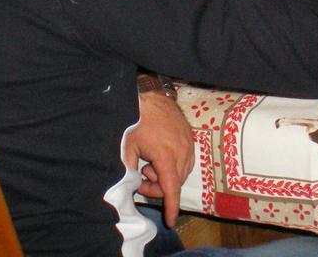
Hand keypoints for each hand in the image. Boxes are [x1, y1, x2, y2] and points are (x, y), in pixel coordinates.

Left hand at [124, 91, 194, 227]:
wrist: (150, 96)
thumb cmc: (137, 121)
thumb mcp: (127, 148)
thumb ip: (129, 170)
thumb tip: (132, 186)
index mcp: (166, 155)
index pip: (171, 188)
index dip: (171, 207)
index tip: (171, 221)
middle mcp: (182, 151)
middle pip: (175, 182)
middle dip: (159, 187)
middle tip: (142, 178)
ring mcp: (188, 143)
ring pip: (182, 172)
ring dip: (167, 176)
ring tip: (150, 164)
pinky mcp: (190, 138)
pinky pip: (186, 161)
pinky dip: (174, 166)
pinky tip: (160, 157)